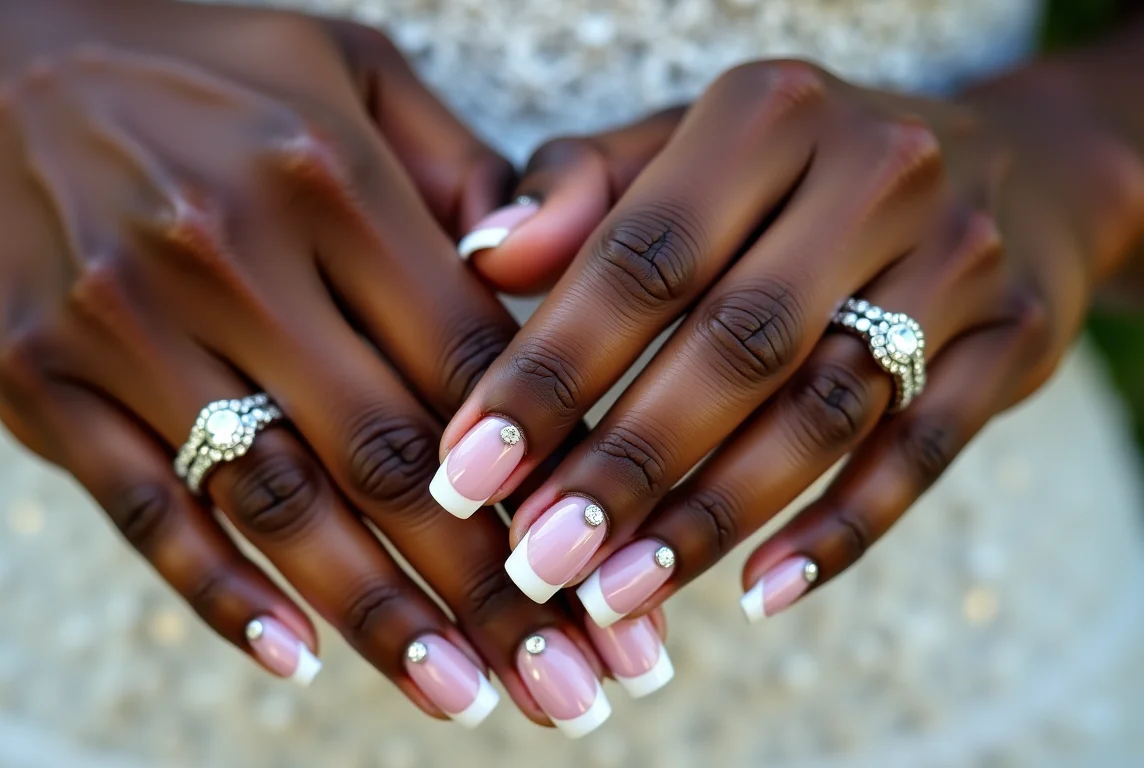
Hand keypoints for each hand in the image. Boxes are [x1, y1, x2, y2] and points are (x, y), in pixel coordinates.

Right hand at [0, 0, 623, 728]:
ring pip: (279, 503)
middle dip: (490, 583)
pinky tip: (296, 659)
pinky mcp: (41, 381)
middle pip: (390, 453)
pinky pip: (144, 510)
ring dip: (380, 616)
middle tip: (566, 676)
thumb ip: (456, 170)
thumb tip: (540, 276)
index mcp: (327, 174)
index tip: (604, 555)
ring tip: (465, 695)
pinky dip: (221, 595)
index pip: (467, 356)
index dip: (548, 469)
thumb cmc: (206, 72)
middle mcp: (229, 252)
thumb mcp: (347, 71)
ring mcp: (126, 322)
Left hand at [438, 59, 1143, 621]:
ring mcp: (959, 257)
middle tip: (536, 560)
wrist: (1003, 163)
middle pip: (735, 343)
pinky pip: (924, 454)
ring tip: (615, 595)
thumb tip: (486, 258)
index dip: (549, 370)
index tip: (468, 467)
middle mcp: (875, 170)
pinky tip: (757, 595)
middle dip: (626, 465)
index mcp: (768, 113)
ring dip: (713, 516)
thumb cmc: (789, 170)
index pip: (640, 257)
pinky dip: (840, 532)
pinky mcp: (1013, 339)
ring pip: (824, 410)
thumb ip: (581, 193)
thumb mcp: (683, 146)